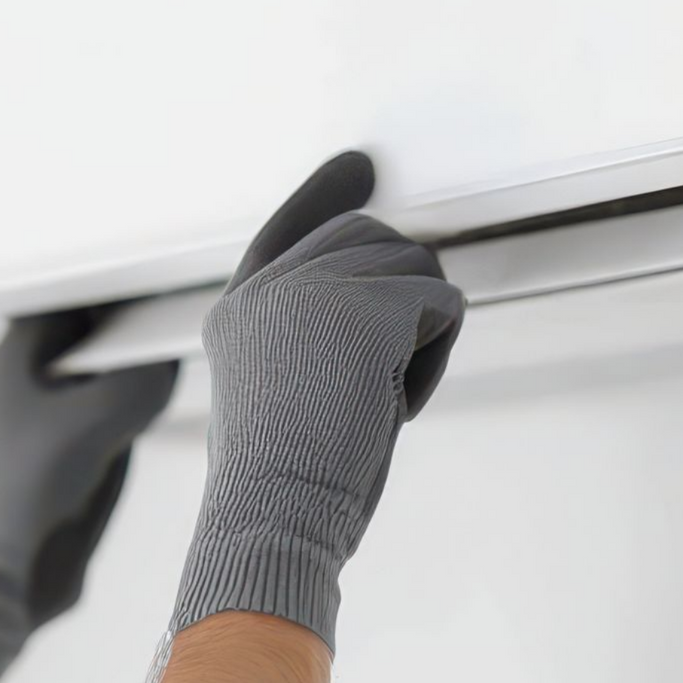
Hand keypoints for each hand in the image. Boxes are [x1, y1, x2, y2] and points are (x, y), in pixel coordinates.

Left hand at [0, 305, 178, 682]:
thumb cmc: (27, 499)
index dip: (114, 300)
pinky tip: (143, 426)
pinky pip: (101, 418)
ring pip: (98, 379)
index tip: (156, 302)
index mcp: (12, 363)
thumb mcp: (93, 425)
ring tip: (157, 384)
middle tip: (164, 343)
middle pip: (87, 338)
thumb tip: (164, 367)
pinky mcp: (61, 460)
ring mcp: (41, 425)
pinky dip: (124, 417)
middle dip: (127, 339)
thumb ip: (137, 382)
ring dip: (128, 380)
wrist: (7, 580)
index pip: (69, 302)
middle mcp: (23, 387)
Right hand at [171, 149, 466, 652]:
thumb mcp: (280, 395)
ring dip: (417, 332)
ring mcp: (316, 288)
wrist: (272, 514)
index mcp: (237, 313)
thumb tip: (391, 298)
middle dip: (399, 291)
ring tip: (371, 398)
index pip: (287, 231)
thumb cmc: (279, 486)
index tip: (356, 167)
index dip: (324, 196)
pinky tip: (389, 406)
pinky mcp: (369, 305)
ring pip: (416, 265)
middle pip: (368, 236)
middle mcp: (270, 287)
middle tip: (383, 373)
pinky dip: (433, 362)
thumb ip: (308, 337)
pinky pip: (444, 306)